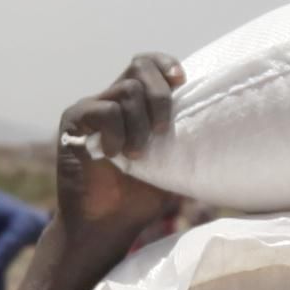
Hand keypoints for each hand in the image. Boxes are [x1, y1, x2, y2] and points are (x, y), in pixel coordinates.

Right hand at [53, 51, 188, 251]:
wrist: (105, 225)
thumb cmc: (138, 199)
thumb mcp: (171, 164)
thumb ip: (183, 138)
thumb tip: (216, 121)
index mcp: (134, 105)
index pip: (149, 63)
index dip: (166, 65)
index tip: (182, 81)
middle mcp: (111, 99)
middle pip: (140, 66)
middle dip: (160, 97)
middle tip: (163, 132)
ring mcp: (90, 107)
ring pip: (128, 90)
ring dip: (140, 125)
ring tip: (137, 155)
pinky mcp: (73, 121)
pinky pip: (105, 109)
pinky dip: (116, 132)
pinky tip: (113, 154)